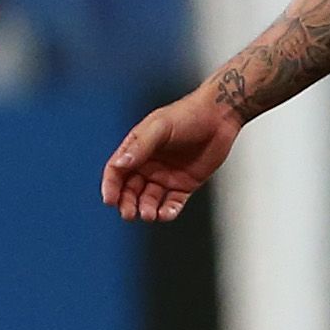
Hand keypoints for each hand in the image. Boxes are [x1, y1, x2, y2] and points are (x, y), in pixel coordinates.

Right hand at [101, 90, 238, 222]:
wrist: (219, 116)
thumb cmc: (187, 115)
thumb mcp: (160, 127)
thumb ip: (140, 146)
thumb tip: (120, 164)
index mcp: (137, 149)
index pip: (116, 171)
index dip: (110, 186)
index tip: (110, 200)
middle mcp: (149, 165)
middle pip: (130, 190)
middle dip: (127, 203)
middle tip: (129, 213)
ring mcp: (166, 176)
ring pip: (150, 200)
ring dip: (147, 209)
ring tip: (149, 214)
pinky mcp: (185, 185)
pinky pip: (173, 203)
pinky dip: (168, 211)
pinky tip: (165, 214)